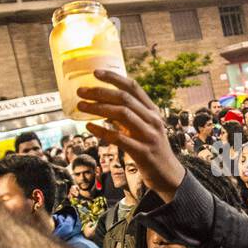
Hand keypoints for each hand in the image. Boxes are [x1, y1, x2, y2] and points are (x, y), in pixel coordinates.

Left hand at [77, 71, 185, 202]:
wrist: (167, 175)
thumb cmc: (151, 149)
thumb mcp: (143, 128)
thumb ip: (128, 116)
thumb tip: (104, 105)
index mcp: (152, 111)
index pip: (133, 87)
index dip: (114, 78)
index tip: (95, 73)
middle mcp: (152, 119)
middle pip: (124, 98)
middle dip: (100, 92)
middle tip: (80, 91)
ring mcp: (149, 135)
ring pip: (121, 114)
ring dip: (98, 108)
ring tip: (81, 106)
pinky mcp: (142, 151)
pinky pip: (118, 138)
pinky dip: (102, 130)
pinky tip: (88, 127)